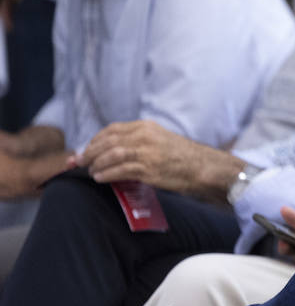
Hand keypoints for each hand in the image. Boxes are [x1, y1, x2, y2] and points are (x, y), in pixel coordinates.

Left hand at [77, 120, 209, 193]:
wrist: (204, 167)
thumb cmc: (183, 157)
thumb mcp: (160, 140)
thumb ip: (139, 141)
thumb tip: (114, 151)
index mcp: (146, 127)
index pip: (112, 130)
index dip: (95, 140)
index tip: (86, 149)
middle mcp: (144, 136)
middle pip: (107, 141)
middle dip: (89, 152)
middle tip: (79, 161)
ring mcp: (146, 152)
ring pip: (111, 155)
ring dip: (96, 164)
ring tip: (90, 171)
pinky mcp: (148, 169)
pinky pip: (120, 170)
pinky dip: (106, 174)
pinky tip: (100, 178)